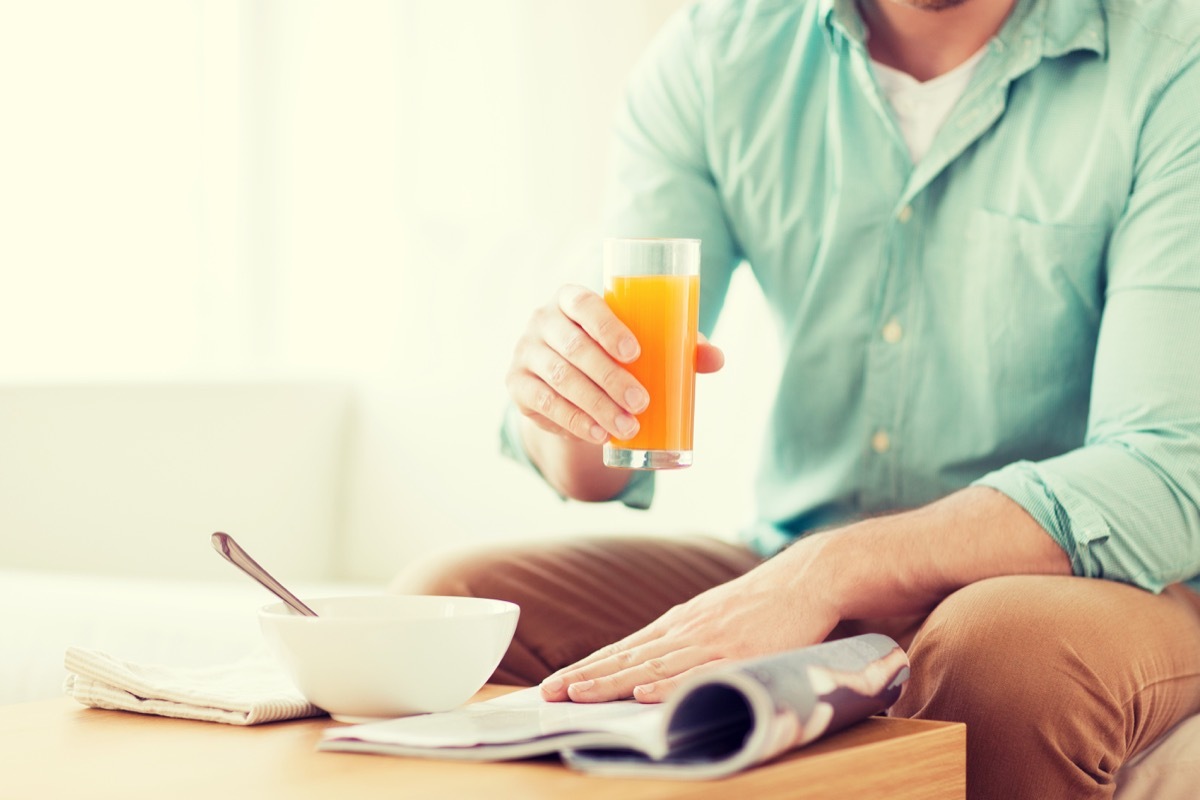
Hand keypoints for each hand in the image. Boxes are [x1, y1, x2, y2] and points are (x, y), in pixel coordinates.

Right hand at [506, 284, 722, 444]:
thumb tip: (716, 359)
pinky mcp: (517, 385)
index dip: (607, 326)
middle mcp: (542, 320)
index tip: (636, 353)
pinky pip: (542, 403)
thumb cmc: (612, 351)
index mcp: (571, 299)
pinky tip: (596, 434)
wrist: (568, 380)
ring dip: (595, 405)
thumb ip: (677, 346)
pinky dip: (572, 421)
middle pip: (573, 347)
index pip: (583, 303)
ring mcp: (526, 352)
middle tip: (641, 402)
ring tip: (627, 425)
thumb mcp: (642, 344)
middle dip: (609, 377)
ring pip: (559, 379)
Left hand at [539, 539, 839, 703]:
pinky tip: (643, 694)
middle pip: (626, 659)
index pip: (621, 649)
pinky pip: (698, 675)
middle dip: (584, 679)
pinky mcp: (738, 656)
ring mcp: (710, 644)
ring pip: (650, 668)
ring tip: (577, 696)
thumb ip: (679, 638)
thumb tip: (646, 660)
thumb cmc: (758, 602)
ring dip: (611, 684)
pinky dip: (668, 686)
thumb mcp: (709, 614)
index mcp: (676, 623)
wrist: (804, 579)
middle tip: (547, 694)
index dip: (587, 667)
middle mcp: (685, 632)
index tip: (554, 684)